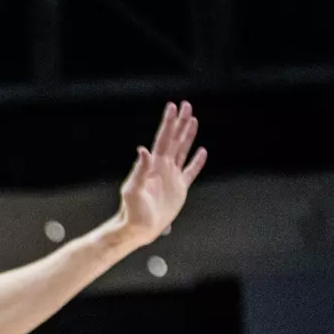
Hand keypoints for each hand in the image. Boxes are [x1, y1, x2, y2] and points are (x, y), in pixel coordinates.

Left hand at [114, 101, 206, 246]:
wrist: (138, 229)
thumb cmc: (132, 211)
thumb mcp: (133, 191)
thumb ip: (139, 171)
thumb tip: (143, 150)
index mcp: (153, 166)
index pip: (162, 139)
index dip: (168, 123)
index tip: (173, 106)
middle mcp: (163, 168)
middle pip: (174, 140)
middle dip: (180, 123)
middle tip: (186, 105)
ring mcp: (172, 177)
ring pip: (182, 151)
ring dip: (188, 135)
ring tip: (193, 120)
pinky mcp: (179, 189)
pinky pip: (190, 171)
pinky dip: (197, 161)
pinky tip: (202, 151)